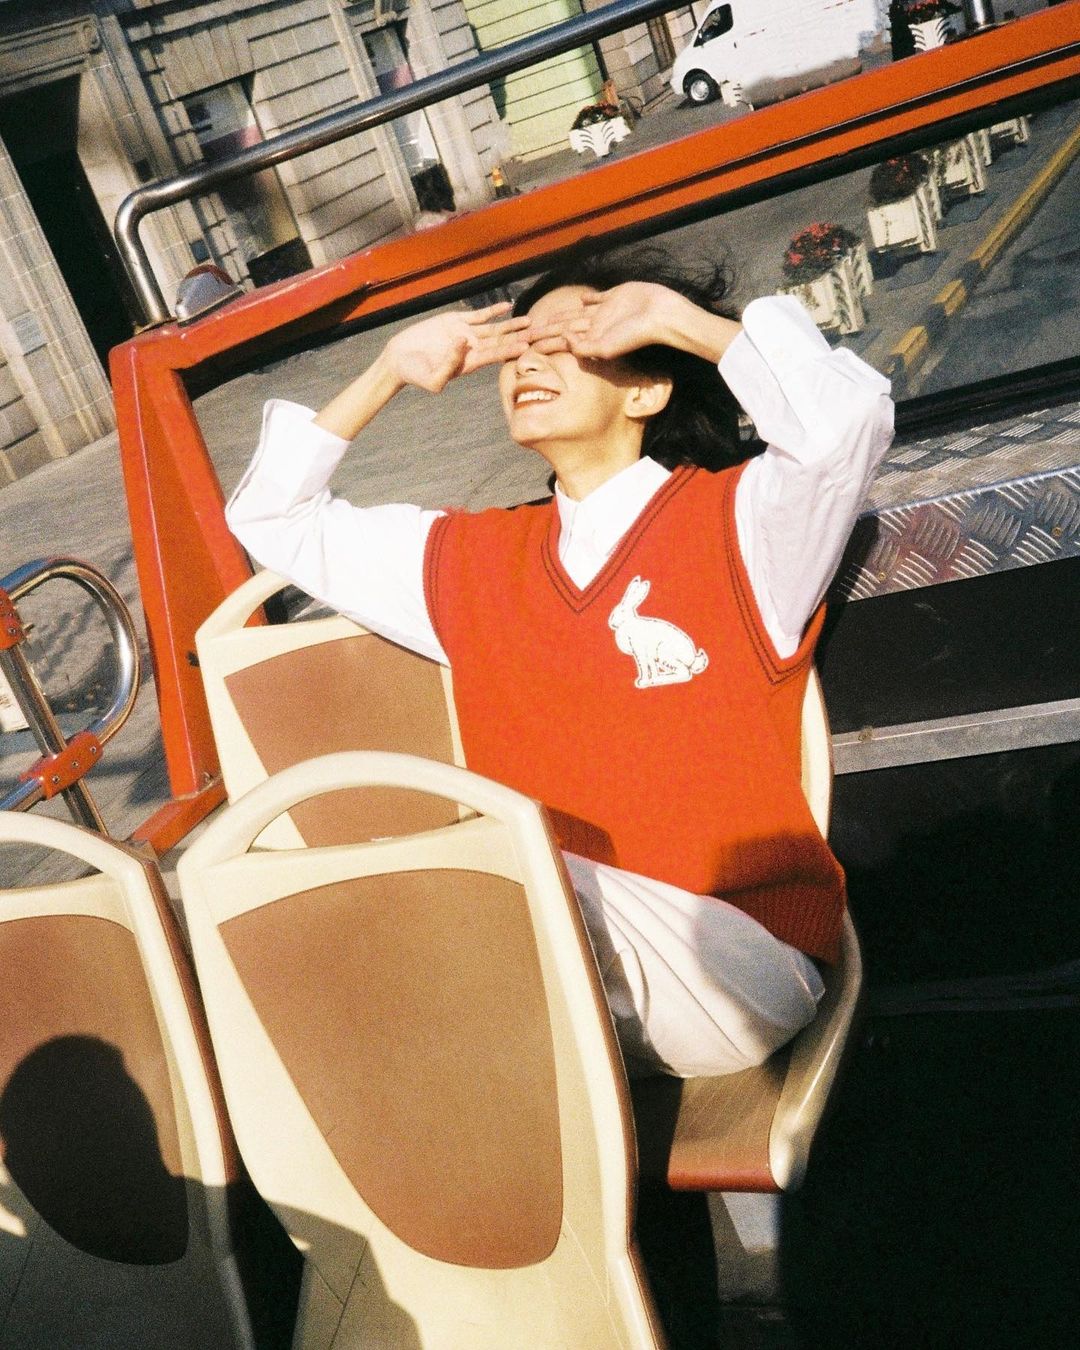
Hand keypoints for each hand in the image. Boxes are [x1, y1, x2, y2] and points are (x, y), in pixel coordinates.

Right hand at [383, 303, 530, 392]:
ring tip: (530, 320)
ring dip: (511, 324)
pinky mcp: (456, 321)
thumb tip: (464, 341)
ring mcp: (466, 334)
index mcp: (469, 363)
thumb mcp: (432, 378)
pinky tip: (507, 305)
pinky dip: (492, 310)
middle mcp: (472, 348)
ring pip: (494, 328)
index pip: (494, 356)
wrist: (400, 359)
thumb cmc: (416, 374)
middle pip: (501, 341)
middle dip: (519, 338)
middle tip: (539, 334)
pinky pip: (479, 315)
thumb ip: (450, 364)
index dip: (509, 350)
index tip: (525, 347)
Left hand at [526, 282, 740, 364]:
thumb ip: (583, 347)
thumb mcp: (606, 347)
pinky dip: (587, 299)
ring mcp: (605, 311)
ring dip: (560, 316)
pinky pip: (597, 298)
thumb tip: (564, 342)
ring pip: (575, 314)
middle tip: (525, 332)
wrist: (661, 315)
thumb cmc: (635, 335)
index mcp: (591, 338)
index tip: (525, 346)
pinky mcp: (615, 296)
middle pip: (564, 328)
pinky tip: (579, 299)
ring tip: (544, 317)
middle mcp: (595, 326)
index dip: (543, 343)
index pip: (561, 342)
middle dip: (545, 331)